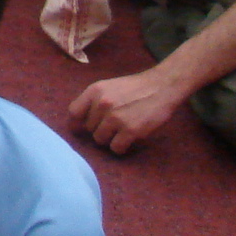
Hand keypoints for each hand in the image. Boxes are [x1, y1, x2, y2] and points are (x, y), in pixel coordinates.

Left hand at [71, 66, 189, 153]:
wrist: (161, 87)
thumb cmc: (134, 88)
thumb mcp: (108, 87)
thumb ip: (93, 101)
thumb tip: (79, 122)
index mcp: (94, 91)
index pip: (74, 112)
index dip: (75, 123)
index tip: (78, 130)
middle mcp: (102, 104)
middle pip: (88, 128)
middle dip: (98, 129)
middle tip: (111, 127)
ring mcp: (116, 117)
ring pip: (100, 139)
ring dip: (109, 139)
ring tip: (120, 133)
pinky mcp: (130, 130)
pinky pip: (116, 148)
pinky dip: (120, 148)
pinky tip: (126, 141)